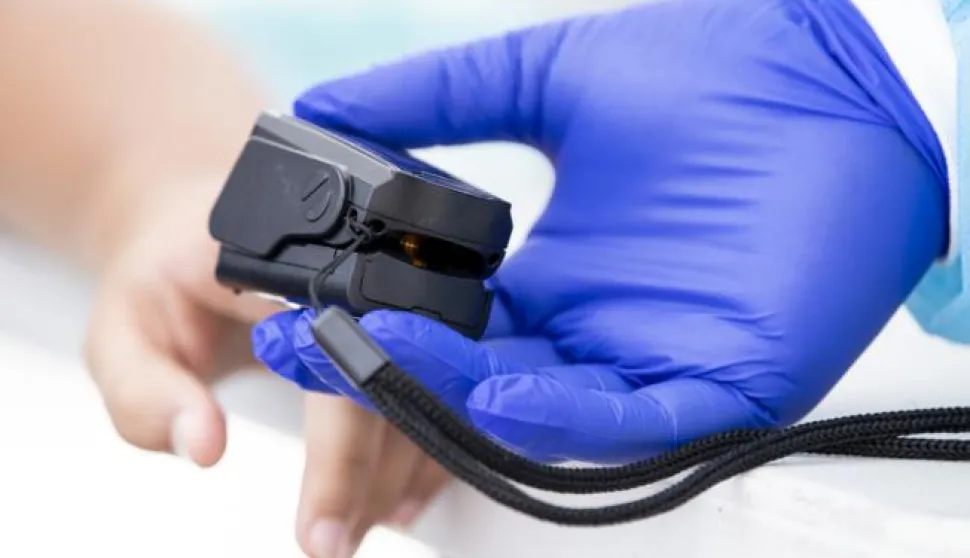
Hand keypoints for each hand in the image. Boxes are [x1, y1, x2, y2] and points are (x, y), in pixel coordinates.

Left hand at [83, 175, 447, 557]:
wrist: (202, 229)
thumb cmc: (165, 277)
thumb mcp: (123, 330)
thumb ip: (147, 390)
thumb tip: (204, 444)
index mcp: (289, 268)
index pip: (339, 373)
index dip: (341, 462)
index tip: (321, 534)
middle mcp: (355, 272)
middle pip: (399, 387)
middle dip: (376, 481)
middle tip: (338, 544)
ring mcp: (387, 292)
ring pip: (429, 390)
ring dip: (404, 473)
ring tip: (357, 525)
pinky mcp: (399, 315)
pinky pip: (435, 383)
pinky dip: (424, 445)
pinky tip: (396, 492)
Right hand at [256, 0, 946, 470]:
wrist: (831, 69)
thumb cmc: (709, 72)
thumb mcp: (547, 83)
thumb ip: (441, 99)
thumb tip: (331, 105)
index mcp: (552, 276)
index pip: (449, 325)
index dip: (378, 324)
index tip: (307, 314)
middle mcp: (592, 328)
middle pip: (478, 379)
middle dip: (397, 373)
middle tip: (322, 350)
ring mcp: (652, 359)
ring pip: (542, 410)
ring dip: (459, 395)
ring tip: (388, 360)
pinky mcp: (718, 382)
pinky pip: (632, 422)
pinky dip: (563, 418)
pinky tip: (498, 393)